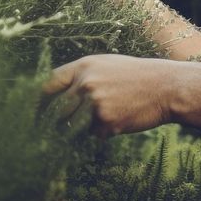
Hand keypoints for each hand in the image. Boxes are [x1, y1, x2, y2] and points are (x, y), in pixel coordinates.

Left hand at [43, 54, 179, 137]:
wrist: (167, 87)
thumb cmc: (137, 76)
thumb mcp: (107, 65)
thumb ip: (81, 77)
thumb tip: (57, 97)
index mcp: (83, 67)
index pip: (48, 84)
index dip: (38, 101)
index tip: (33, 113)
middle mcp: (85, 84)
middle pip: (57, 110)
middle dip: (57, 121)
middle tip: (60, 128)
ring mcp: (95, 104)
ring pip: (74, 126)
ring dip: (81, 129)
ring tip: (103, 118)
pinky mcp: (106, 122)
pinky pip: (93, 135)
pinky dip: (102, 133)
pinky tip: (120, 120)